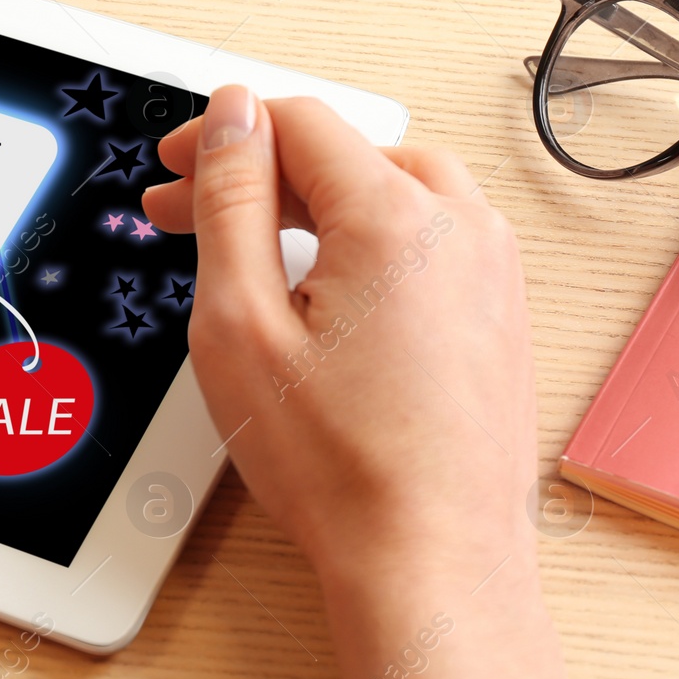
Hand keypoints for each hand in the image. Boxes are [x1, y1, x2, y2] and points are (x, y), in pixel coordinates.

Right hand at [143, 86, 534, 587]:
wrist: (431, 560)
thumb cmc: (341, 466)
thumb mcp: (240, 321)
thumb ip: (233, 201)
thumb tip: (232, 118)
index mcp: (397, 216)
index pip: (299, 122)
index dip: (222, 132)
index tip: (178, 165)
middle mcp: (461, 227)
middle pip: (344, 153)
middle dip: (259, 172)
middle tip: (192, 211)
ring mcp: (491, 269)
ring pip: (390, 189)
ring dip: (314, 202)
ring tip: (254, 247)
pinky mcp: (500, 310)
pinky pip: (427, 236)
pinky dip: (365, 239)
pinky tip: (323, 285)